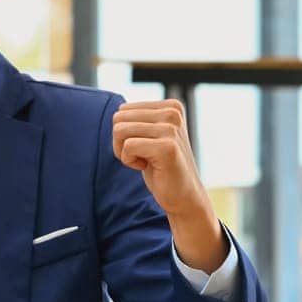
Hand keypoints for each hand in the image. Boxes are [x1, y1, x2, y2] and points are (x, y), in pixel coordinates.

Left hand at [112, 99, 225, 270]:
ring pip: (120, 131)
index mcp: (170, 106)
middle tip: (143, 155)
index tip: (145, 146)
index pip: (122, 110)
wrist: (183, 196)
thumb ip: (137, 118)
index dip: (125, 133)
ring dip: (124, 152)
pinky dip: (130, 161)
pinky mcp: (167, 147)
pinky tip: (149, 167)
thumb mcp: (148, 135)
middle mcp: (173, 112)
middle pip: (118, 118)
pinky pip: (127, 147)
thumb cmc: (160, 166)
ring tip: (146, 160)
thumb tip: (118, 109)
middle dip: (121, 141)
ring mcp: (171, 129)